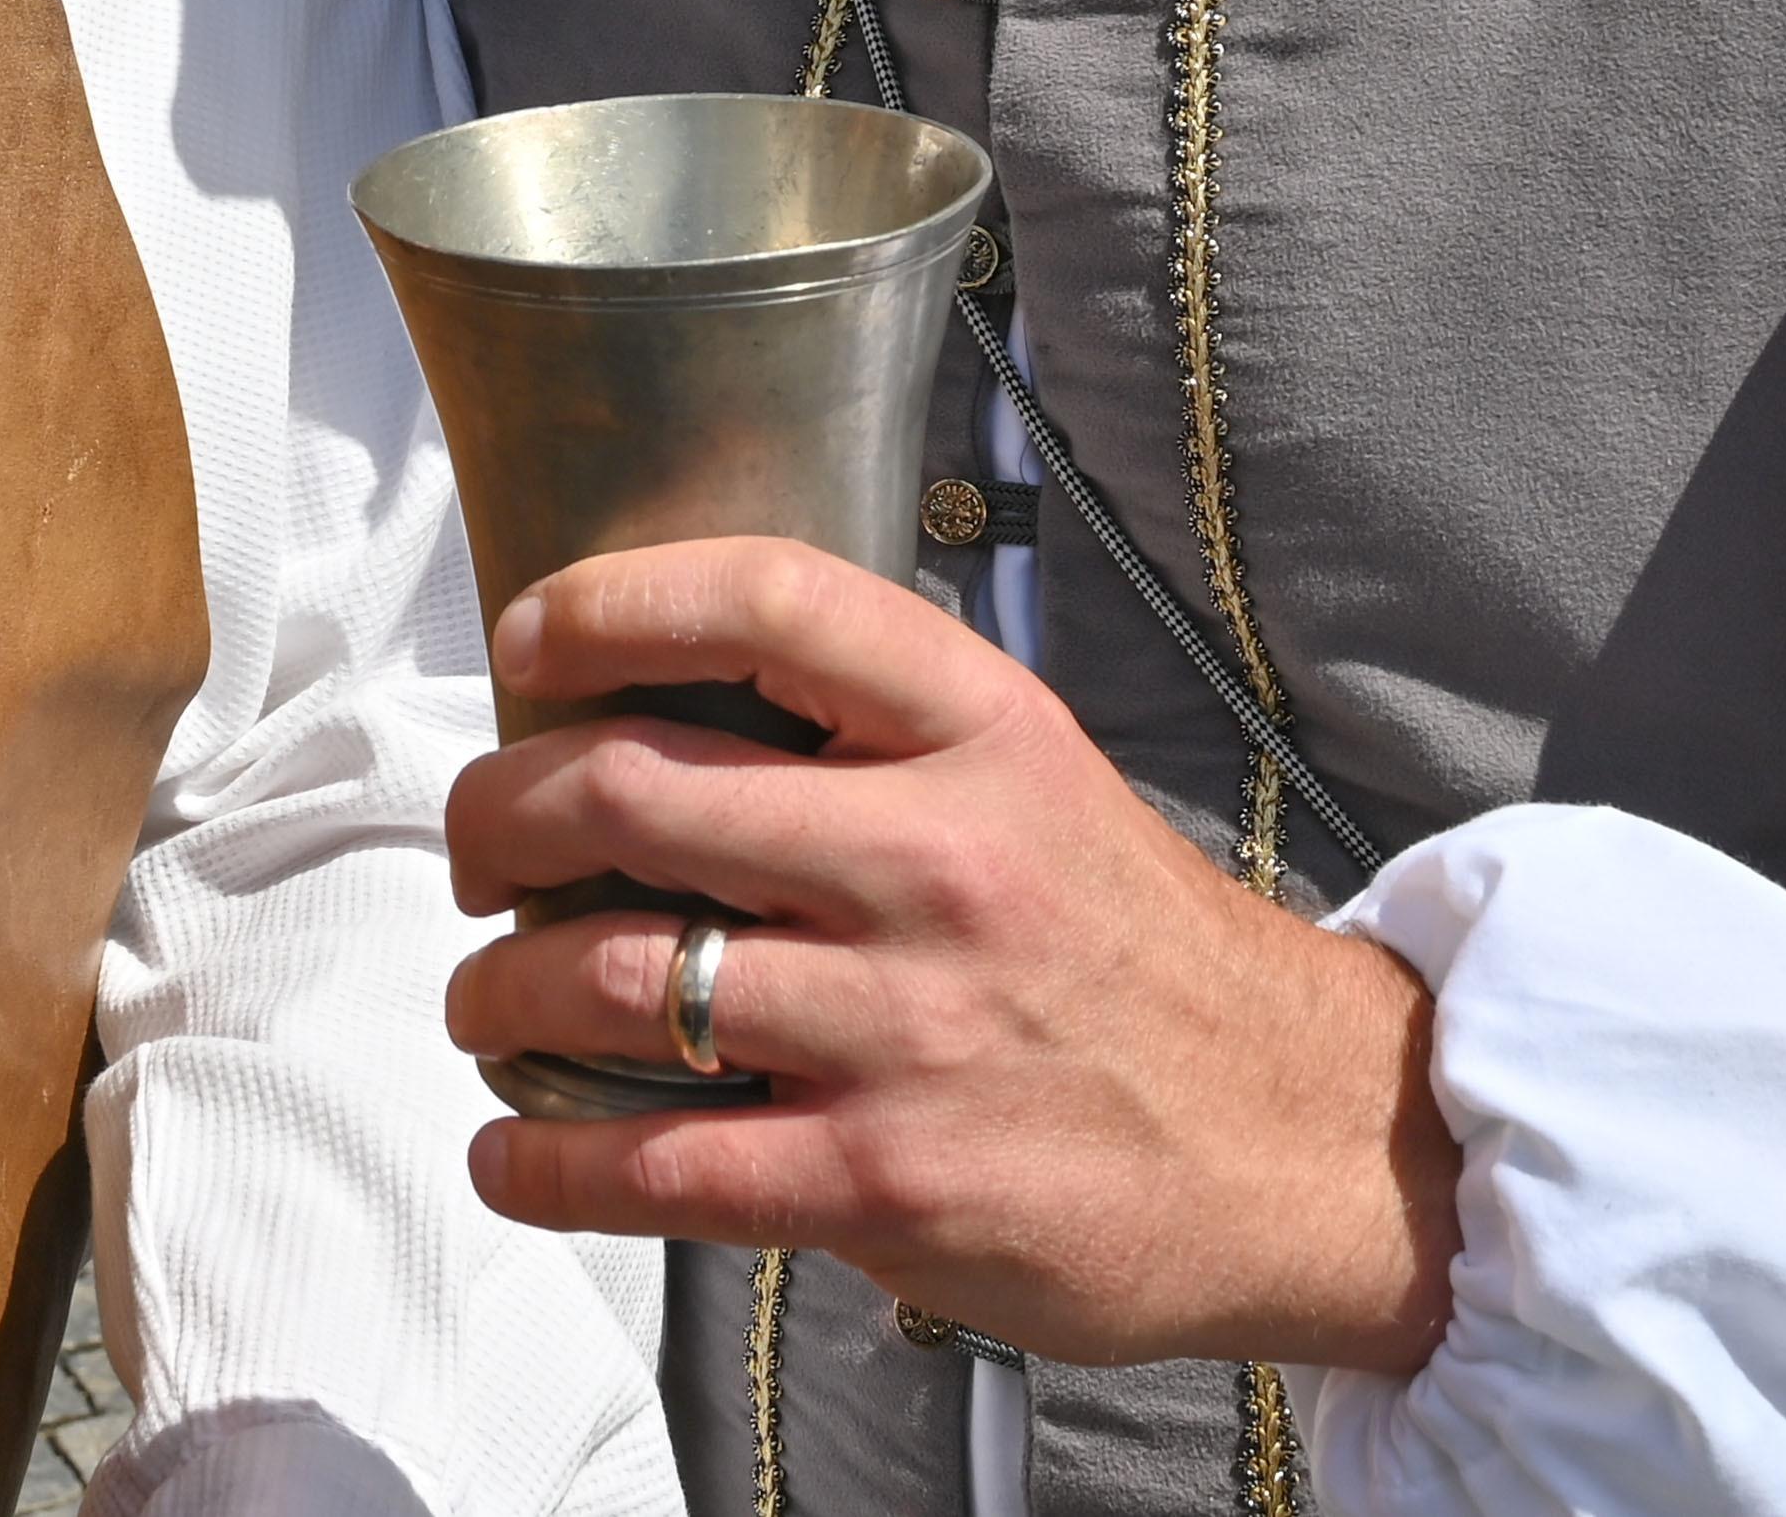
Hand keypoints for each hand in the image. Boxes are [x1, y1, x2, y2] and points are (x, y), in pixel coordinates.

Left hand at [440, 541, 1457, 1377]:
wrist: (1313, 1141)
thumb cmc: (1136, 952)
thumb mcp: (1041, 778)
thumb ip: (880, 736)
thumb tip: (670, 703)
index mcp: (981, 733)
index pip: (765, 604)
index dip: (612, 602)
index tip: (530, 637)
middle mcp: (939, 861)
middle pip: (632, 789)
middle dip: (496, 814)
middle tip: (472, 847)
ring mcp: (908, 1027)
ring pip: (608, 979)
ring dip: (496, 990)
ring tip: (482, 999)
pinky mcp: (885, 1183)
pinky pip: (655, 1165)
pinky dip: (546, 1161)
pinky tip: (514, 1152)